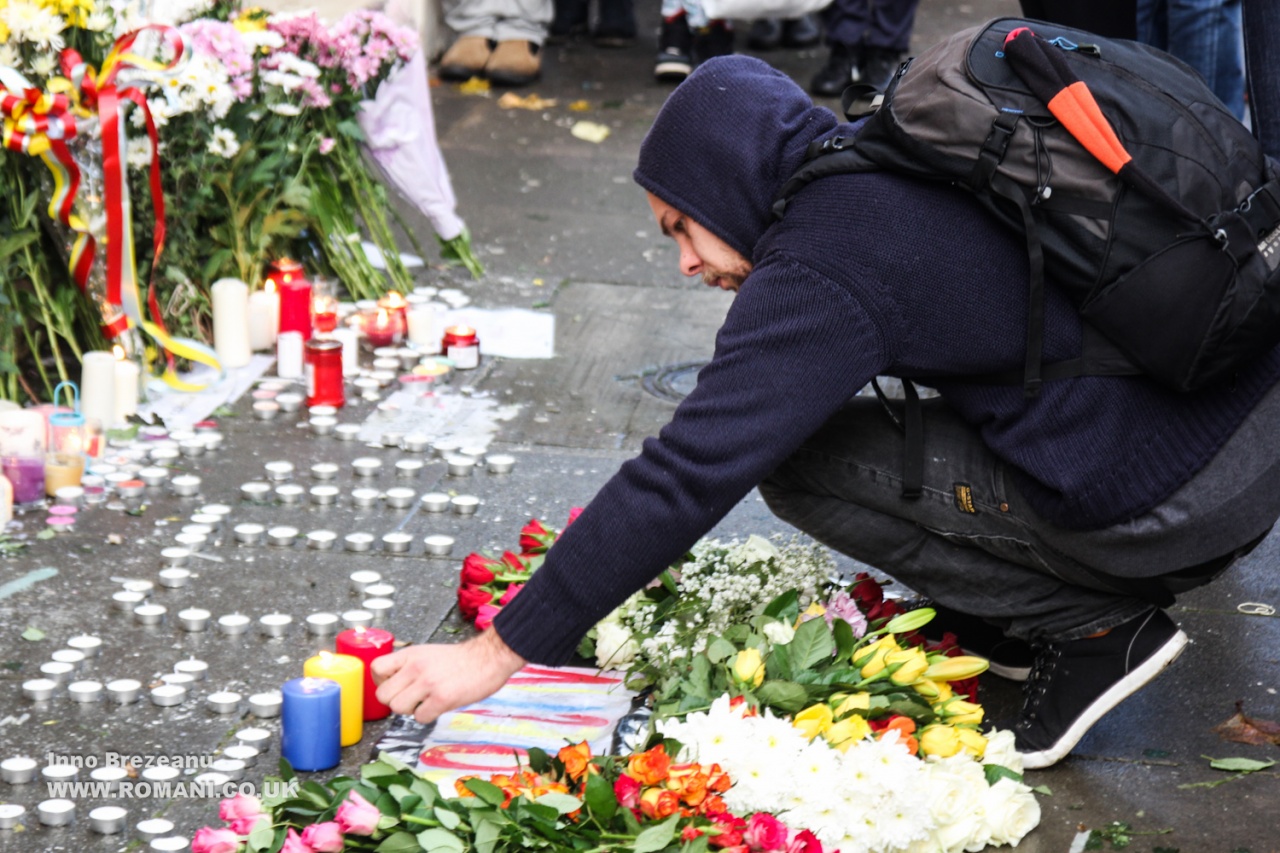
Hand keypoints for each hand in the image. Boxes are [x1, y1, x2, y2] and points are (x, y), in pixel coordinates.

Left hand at [371, 628, 524, 722]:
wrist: (489, 658)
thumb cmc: (461, 659)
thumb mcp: (428, 653)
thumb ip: (409, 666)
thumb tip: (393, 684)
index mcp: (411, 654)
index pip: (376, 669)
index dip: (381, 682)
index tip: (393, 686)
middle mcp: (415, 667)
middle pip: (383, 695)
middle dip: (395, 701)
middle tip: (410, 698)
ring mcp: (428, 683)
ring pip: (398, 708)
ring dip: (410, 710)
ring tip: (425, 702)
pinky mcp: (441, 698)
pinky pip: (419, 717)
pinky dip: (427, 716)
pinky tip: (438, 706)